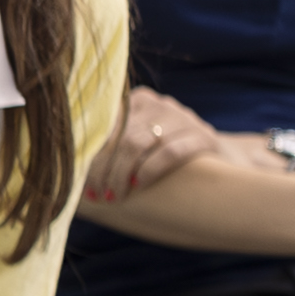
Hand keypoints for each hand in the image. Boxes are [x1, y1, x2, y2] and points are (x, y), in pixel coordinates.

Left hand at [87, 86, 216, 204]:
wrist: (225, 163)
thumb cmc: (167, 160)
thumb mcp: (139, 145)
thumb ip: (111, 145)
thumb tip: (68, 162)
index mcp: (138, 101)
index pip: (104, 122)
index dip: (88, 151)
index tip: (77, 178)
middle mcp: (160, 104)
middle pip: (118, 135)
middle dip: (102, 168)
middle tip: (94, 193)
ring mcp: (183, 118)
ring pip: (138, 142)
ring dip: (120, 173)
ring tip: (114, 195)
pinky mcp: (203, 136)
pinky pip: (169, 152)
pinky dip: (149, 171)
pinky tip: (138, 185)